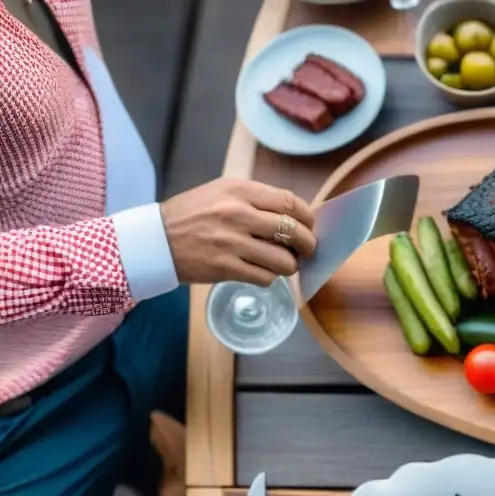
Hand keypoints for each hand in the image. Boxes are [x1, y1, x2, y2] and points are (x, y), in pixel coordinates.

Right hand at [160, 178, 316, 286]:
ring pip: (284, 260)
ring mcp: (232, 242)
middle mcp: (237, 213)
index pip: (291, 202)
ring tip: (280, 263)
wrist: (155, 240)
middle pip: (294, 232)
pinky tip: (260, 271)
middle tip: (306, 250)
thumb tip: (296, 217)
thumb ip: (257, 200)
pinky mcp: (225, 268)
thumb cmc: (193, 215)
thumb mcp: (222, 192)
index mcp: (239, 190)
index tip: (309, 226)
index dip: (308, 218)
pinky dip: (269, 277)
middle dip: (307, 245)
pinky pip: (266, 277)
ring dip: (288, 265)